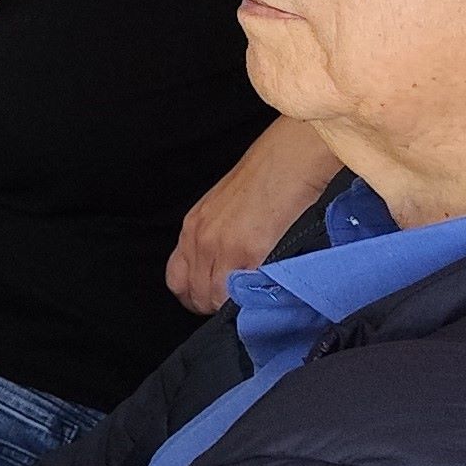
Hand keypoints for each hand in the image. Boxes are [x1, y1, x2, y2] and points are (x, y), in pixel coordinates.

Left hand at [167, 117, 345, 312]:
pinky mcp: (246, 251)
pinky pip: (237, 292)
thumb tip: (225, 270)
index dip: (195, 295)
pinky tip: (263, 293)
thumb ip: (219, 238)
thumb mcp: (226, 209)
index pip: (177, 280)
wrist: (288, 158)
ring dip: (232, 306)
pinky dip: (248, 299)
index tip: (214, 299)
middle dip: (213, 306)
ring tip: (252, 301)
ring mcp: (220, 247)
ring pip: (213, 299)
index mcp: (192, 227)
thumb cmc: (265, 178)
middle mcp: (199, 239)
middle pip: (193, 294)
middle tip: (236, 306)